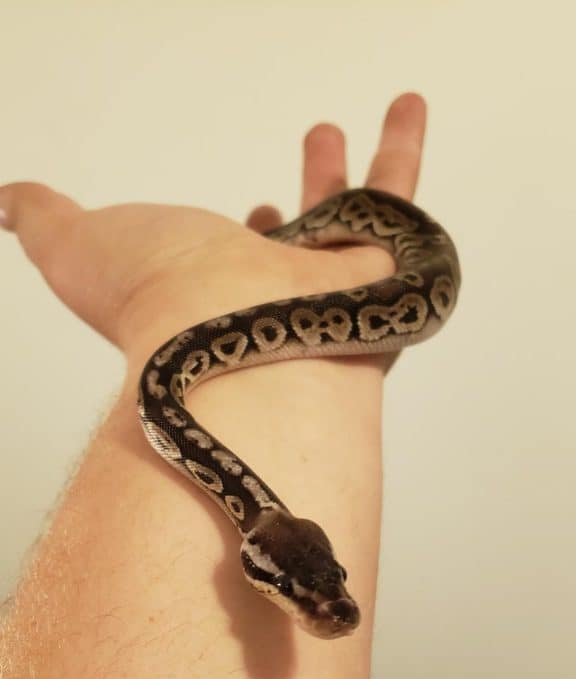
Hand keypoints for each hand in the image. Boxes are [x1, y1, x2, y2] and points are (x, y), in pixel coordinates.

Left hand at [0, 93, 425, 368]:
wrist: (228, 337)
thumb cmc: (153, 298)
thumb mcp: (72, 247)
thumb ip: (45, 221)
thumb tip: (8, 203)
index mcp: (221, 286)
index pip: (243, 255)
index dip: (247, 231)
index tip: (254, 207)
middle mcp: (283, 291)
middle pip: (310, 233)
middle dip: (315, 190)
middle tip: (322, 144)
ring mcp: (335, 284)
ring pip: (364, 213)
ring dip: (372, 164)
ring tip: (391, 116)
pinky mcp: (381, 267)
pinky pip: (401, 202)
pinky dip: (405, 154)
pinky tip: (407, 112)